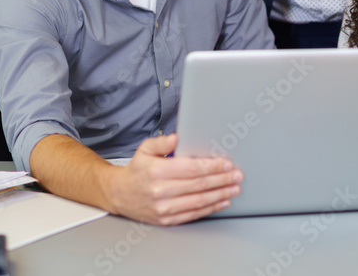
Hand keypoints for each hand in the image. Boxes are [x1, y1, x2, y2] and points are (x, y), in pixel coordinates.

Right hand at [103, 133, 242, 225]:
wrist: (119, 195)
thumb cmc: (137, 170)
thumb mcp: (145, 150)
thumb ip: (162, 142)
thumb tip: (177, 137)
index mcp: (157, 171)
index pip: (192, 169)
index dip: (212, 166)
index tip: (226, 163)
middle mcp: (161, 191)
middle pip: (199, 185)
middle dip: (222, 179)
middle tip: (237, 175)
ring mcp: (164, 208)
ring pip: (199, 201)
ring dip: (220, 194)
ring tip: (234, 188)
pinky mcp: (167, 220)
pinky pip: (193, 214)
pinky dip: (210, 208)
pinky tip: (222, 201)